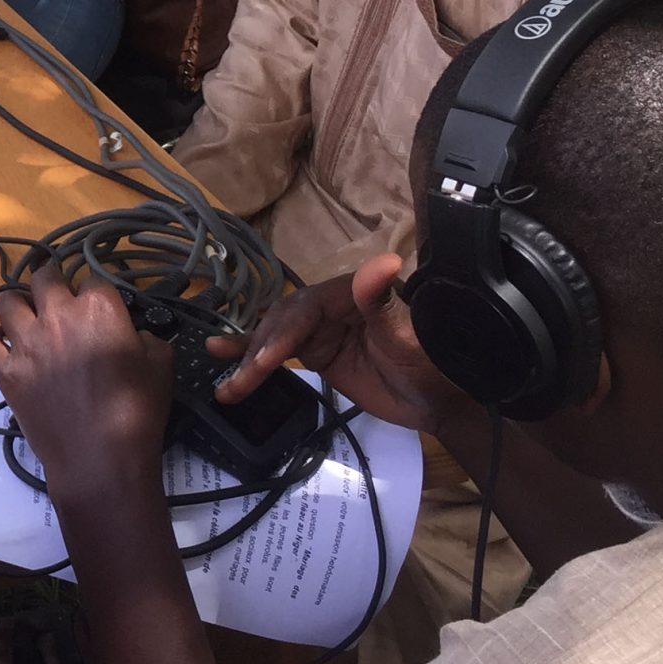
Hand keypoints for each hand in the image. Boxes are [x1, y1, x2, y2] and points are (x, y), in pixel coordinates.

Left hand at [0, 274, 175, 500]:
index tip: (100, 308)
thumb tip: (134, 334)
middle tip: (59, 299)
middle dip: (53, 282)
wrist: (100, 459)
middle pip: (44, 277)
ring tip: (29, 317)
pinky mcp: (6, 371)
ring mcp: (26, 343)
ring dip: (19, 304)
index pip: (93, 281)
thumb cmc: (137, 413)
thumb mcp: (161, 367)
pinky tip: (1, 340)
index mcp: (98, 310)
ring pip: (8, 301)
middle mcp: (57, 317)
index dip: (97, 293)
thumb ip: (148, 338)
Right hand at [209, 253, 469, 433]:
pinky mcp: (317, 353)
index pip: (304, 309)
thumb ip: (384, 303)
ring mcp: (321, 330)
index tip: (263, 362)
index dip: (281, 334)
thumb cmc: (432, 365)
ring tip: (221, 376)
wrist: (441, 402)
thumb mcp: (408, 337)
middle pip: (282, 323)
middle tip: (240, 382)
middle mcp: (330, 306)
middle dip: (258, 352)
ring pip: (273, 337)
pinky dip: (252, 355)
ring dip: (246, 356)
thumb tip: (382, 260)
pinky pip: (279, 351)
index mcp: (350, 294)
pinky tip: (222, 356)